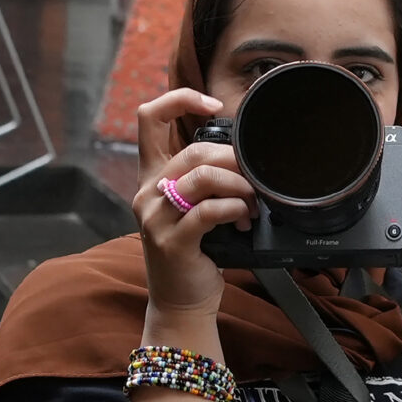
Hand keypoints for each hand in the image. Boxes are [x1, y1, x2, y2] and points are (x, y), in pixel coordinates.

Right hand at [133, 88, 258, 315]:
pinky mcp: (172, 241)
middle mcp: (147, 191)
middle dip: (234, 159)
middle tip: (255, 179)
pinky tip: (243, 219)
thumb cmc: (195, 250)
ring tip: (252, 203)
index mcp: (151, 175)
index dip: (180, 99)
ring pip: (204, 177)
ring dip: (239, 186)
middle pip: (193, 150)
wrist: (181, 303)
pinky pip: (209, 211)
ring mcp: (156, 217)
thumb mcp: (191, 206)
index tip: (213, 105)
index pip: (148, 118)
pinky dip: (235, 210)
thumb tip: (245, 155)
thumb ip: (203, 178)